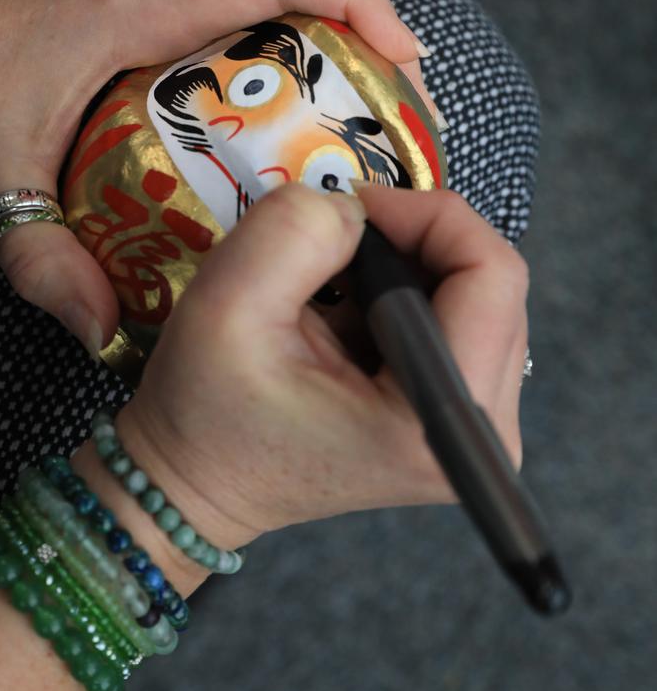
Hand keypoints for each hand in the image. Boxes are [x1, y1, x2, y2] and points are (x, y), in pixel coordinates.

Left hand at [0, 0, 437, 349]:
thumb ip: (48, 264)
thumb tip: (104, 331)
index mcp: (141, 8)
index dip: (360, 6)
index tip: (409, 63)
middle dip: (367, 48)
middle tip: (404, 130)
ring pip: (275, 0)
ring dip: (333, 52)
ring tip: (371, 131)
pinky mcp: (156, 1)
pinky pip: (245, 12)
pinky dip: (288, 56)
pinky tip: (303, 124)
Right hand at [115, 181, 528, 551]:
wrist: (196, 481)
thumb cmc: (205, 410)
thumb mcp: (227, 304)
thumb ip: (295, 231)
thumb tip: (355, 209)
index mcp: (434, 420)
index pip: (493, 275)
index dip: (427, 217)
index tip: (352, 212)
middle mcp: (482, 432)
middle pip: (492, 282)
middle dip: (413, 241)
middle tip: (335, 247)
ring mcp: (476, 426)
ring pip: (476, 294)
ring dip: (406, 267)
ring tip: (334, 288)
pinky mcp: (456, 414)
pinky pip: (457, 319)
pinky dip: (404, 296)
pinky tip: (350, 317)